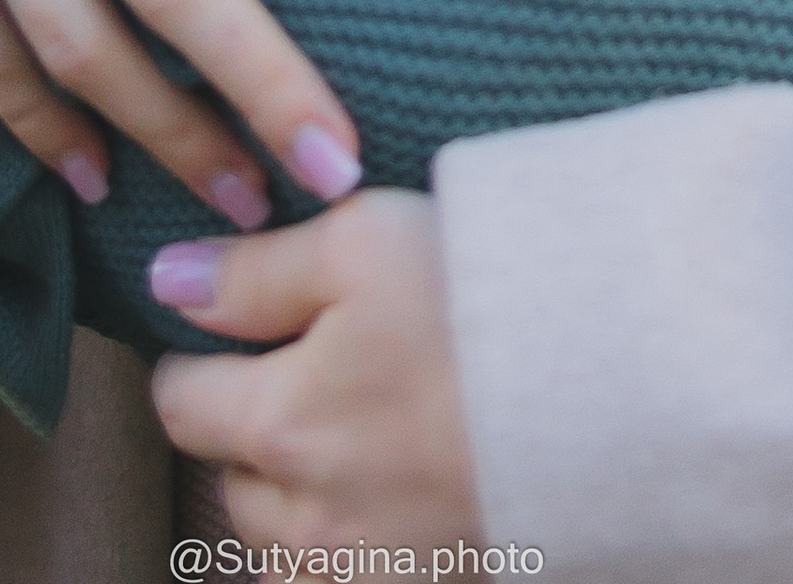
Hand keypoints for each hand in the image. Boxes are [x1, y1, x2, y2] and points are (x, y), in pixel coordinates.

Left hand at [150, 192, 482, 553]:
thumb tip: (164, 284)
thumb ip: (254, 272)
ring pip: (288, 556)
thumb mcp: (360, 242)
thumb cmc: (485, 300)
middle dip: (249, 438)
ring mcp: (380, 574)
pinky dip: (355, 553)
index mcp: (282, 428)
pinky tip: (396, 500)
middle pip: (233, 488)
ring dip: (298, 507)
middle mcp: (315, 525)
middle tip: (304, 380)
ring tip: (352, 443)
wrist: (628, 388)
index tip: (225, 332)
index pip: (182, 404)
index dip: (194, 359)